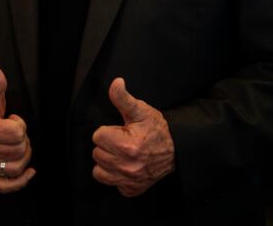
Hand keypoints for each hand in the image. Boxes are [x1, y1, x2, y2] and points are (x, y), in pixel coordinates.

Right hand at [0, 64, 35, 192]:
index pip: (18, 132)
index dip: (20, 124)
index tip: (11, 118)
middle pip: (19, 150)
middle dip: (23, 140)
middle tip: (14, 132)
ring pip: (17, 167)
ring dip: (23, 156)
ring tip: (17, 144)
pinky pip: (6, 186)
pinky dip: (21, 181)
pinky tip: (30, 172)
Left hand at [92, 77, 174, 196]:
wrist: (176, 149)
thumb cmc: (157, 129)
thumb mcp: (140, 110)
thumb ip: (123, 98)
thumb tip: (116, 83)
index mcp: (127, 145)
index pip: (98, 136)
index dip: (108, 130)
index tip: (120, 131)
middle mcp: (127, 166)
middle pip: (97, 153)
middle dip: (107, 145)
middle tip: (122, 140)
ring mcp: (129, 180)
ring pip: (99, 171)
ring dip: (107, 161)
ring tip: (120, 153)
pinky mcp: (131, 189)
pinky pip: (111, 183)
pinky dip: (115, 176)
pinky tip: (125, 165)